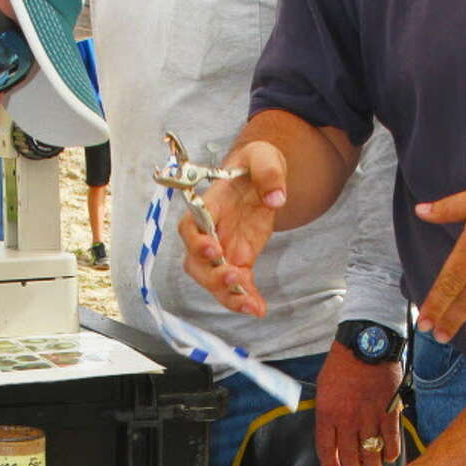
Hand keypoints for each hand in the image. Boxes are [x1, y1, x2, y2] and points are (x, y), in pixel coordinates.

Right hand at [177, 141, 286, 317]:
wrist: (261, 176)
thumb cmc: (254, 162)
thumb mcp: (263, 156)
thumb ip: (268, 172)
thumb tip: (276, 197)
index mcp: (208, 205)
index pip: (190, 227)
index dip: (196, 242)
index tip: (214, 250)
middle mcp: (209, 232)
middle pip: (196, 262)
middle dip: (212, 276)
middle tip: (234, 278)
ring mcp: (222, 249)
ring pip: (213, 281)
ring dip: (229, 296)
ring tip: (252, 306)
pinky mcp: (239, 259)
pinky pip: (238, 284)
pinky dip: (246, 298)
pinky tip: (259, 309)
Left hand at [314, 341, 403, 465]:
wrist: (366, 344)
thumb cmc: (342, 364)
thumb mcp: (324, 388)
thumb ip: (326, 412)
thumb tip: (331, 434)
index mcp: (327, 413)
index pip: (327, 449)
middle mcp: (347, 419)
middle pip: (350, 456)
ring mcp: (369, 417)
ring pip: (371, 453)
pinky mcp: (389, 412)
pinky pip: (391, 440)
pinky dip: (391, 452)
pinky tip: (390, 456)